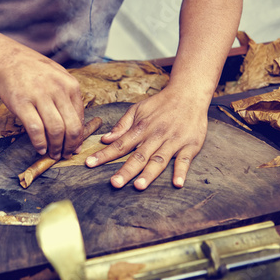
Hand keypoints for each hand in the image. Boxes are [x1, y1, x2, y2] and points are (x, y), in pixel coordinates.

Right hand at [0, 44, 84, 159]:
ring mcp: (40, 96)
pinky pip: (35, 129)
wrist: (8, 59)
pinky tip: (40, 148)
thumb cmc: (36, 73)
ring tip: (53, 154)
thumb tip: (78, 131)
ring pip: (55, 130)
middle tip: (65, 155)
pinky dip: (39, 143)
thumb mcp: (59, 79)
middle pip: (71, 127)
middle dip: (70, 146)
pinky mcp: (22, 103)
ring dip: (56, 147)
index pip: (80, 118)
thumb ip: (70, 101)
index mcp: (71, 85)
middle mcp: (58, 90)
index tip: (74, 147)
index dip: (78, 137)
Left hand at [85, 88, 208, 189]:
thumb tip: (105, 139)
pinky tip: (177, 183)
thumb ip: (122, 126)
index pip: (119, 145)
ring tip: (139, 186)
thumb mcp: (138, 109)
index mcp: (141, 128)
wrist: (189, 93)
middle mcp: (155, 136)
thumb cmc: (160, 104)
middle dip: (126, 170)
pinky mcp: (190, 145)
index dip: (104, 155)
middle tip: (114, 183)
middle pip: (139, 156)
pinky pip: (185, 160)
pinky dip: (181, 171)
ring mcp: (173, 141)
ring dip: (149, 173)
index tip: (89, 164)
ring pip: (159, 160)